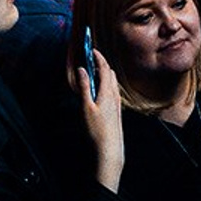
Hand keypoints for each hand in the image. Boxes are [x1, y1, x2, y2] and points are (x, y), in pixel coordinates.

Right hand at [70, 42, 124, 185]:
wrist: (110, 151)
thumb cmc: (97, 131)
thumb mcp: (86, 107)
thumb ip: (83, 87)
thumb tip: (82, 70)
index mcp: (107, 92)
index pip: (104, 68)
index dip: (98, 56)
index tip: (91, 49)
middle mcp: (115, 96)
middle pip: (110, 73)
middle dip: (101, 63)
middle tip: (90, 59)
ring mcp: (117, 104)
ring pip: (113, 83)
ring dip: (104, 74)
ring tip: (93, 73)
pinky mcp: (117, 112)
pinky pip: (113, 91)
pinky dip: (106, 84)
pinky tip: (99, 91)